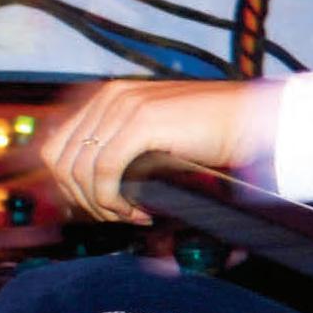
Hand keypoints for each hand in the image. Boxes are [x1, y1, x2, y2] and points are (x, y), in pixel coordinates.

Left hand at [36, 81, 277, 223]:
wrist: (254, 118)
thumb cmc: (217, 129)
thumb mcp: (160, 133)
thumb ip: (127, 146)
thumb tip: (99, 184)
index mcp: (109, 96)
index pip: (59, 145)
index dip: (70, 185)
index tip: (98, 206)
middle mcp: (109, 97)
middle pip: (61, 159)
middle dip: (82, 198)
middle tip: (115, 216)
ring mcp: (123, 107)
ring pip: (80, 169)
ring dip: (100, 203)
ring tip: (130, 216)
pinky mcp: (140, 123)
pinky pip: (105, 171)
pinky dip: (114, 199)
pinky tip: (138, 210)